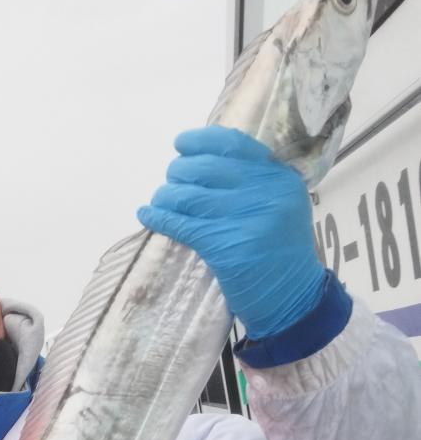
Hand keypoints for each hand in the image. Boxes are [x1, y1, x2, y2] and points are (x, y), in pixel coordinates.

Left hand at [137, 125, 326, 338]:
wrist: (293, 298)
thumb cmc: (280, 254)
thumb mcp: (281, 207)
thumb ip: (253, 184)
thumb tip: (202, 166)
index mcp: (279, 177)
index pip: (233, 145)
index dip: (201, 141)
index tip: (181, 144)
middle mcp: (265, 192)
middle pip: (206, 168)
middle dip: (179, 172)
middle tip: (170, 181)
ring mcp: (245, 218)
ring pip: (189, 196)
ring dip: (165, 196)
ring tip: (158, 201)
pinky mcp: (225, 246)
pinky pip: (182, 224)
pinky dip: (159, 218)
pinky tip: (147, 215)